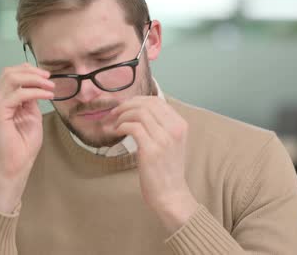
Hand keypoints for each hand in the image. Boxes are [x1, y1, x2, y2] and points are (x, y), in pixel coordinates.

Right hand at [0, 63, 54, 212]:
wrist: (16, 165)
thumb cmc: (23, 145)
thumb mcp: (31, 115)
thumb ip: (31, 100)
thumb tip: (38, 85)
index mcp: (1, 100)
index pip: (11, 75)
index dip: (29, 70)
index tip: (47, 76)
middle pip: (9, 72)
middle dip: (31, 71)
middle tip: (49, 78)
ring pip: (11, 78)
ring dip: (34, 79)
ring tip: (50, 86)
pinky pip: (18, 94)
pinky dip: (35, 92)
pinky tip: (47, 96)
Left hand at [109, 96, 198, 231]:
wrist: (171, 195)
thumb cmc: (167, 170)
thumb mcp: (171, 143)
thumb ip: (161, 126)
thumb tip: (138, 110)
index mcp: (180, 125)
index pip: (157, 101)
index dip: (137, 100)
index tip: (125, 106)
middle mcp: (175, 129)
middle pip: (147, 104)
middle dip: (127, 105)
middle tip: (115, 113)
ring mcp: (164, 139)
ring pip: (139, 113)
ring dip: (123, 116)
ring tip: (116, 124)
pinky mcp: (151, 150)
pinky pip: (132, 127)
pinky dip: (121, 126)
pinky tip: (117, 132)